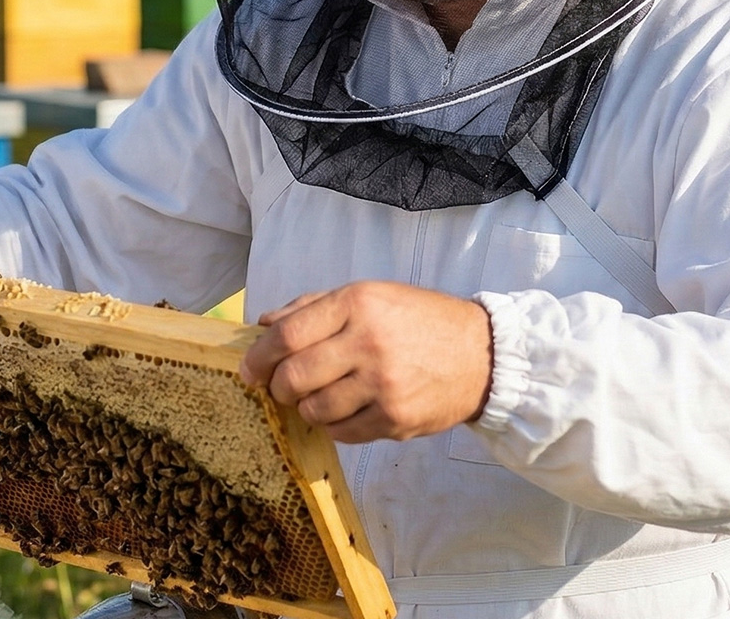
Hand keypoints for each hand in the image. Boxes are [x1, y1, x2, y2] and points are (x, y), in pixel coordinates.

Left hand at [239, 281, 492, 442]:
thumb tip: (264, 324)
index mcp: (357, 304)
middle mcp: (368, 343)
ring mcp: (383, 385)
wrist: (480, 354)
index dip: (259, 356)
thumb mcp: (368, 295)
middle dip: (277, 387)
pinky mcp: (395, 420)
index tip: (249, 369)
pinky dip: (334, 425)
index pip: (288, 334)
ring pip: (314, 410)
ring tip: (319, 396)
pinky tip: (346, 409)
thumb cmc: (417, 319)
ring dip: (306, 407)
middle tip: (280, 387)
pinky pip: (343, 433)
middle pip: (294, 377)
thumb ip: (313, 307)